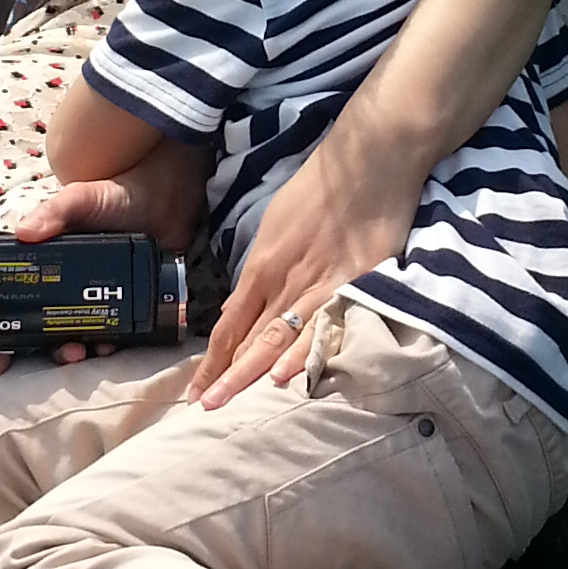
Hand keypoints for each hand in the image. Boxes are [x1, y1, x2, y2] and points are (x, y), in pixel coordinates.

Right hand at [0, 148, 211, 374]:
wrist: (165, 200)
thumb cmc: (115, 196)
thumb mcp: (80, 199)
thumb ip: (55, 211)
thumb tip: (23, 233)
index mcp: (41, 264)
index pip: (3, 296)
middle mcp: (59, 286)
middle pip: (27, 328)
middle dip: (16, 352)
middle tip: (4, 366)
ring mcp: (89, 301)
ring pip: (65, 338)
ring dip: (62, 354)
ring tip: (73, 353)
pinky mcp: (121, 309)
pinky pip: (106, 338)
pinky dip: (101, 348)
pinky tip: (104, 348)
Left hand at [188, 125, 420, 412]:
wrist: (370, 159)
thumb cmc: (322, 188)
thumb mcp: (278, 225)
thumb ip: (262, 270)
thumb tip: (243, 305)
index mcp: (262, 265)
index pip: (228, 324)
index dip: (212, 360)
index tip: (197, 390)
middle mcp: (283, 279)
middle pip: (247, 337)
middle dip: (224, 376)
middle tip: (202, 409)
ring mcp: (318, 283)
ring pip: (276, 337)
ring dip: (250, 373)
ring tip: (229, 405)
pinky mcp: (354, 283)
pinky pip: (322, 325)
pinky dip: (302, 351)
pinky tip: (285, 376)